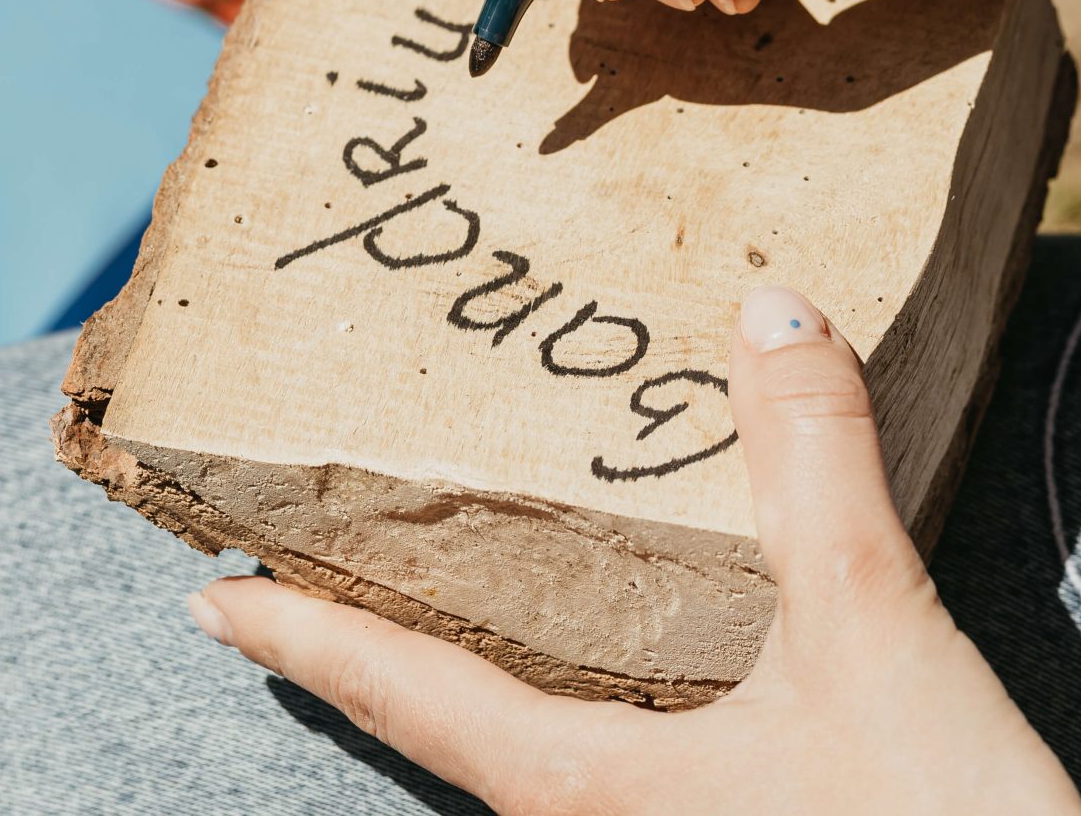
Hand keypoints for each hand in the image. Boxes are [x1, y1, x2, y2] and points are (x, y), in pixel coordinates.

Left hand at [184, 288, 1080, 815]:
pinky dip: (595, 684)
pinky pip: (627, 760)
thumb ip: (815, 469)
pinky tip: (651, 638)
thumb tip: (765, 311)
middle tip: (325, 554)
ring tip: (471, 575)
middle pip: (456, 724)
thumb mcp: (875, 640)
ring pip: (543, 746)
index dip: (301, 638)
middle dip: (385, 642)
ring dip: (493, 663)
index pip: (405, 696)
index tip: (204, 597)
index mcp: (589, 787)